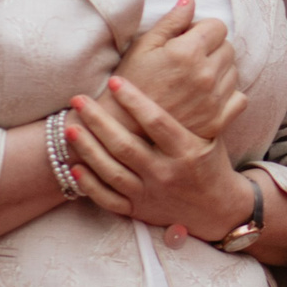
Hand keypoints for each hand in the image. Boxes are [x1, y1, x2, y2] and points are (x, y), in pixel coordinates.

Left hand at [62, 77, 251, 239]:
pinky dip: (90, 185)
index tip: (114, 81)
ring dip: (87, 148)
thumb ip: (192, 114)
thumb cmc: (211, 163)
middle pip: (125, 145)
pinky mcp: (139, 210)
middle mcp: (166, 173)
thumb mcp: (210, 137)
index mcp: (187, 151)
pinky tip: (75, 167)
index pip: (155, 121)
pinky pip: (108, 199)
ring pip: (111, 171)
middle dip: (98, 120)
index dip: (133, 100)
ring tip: (70, 128)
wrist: (217, 208)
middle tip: (78, 99)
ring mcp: (150, 193)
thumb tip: (173, 76)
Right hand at [112, 0, 244, 140]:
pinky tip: (207, 97)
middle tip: (188, 61)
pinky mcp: (217, 121)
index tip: (187, 40)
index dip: (202, 30)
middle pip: (228, 47)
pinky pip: (240, 98)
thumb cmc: (129, 84)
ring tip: (193, 80)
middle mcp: (206, 74)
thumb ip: (172, 21)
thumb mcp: (143, 46)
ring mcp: (214, 99)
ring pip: (234, 72)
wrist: (123, 129)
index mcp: (188, 52)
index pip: (218, 26)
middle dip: (212, 49)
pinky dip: (228, 95)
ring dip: (219, 71)